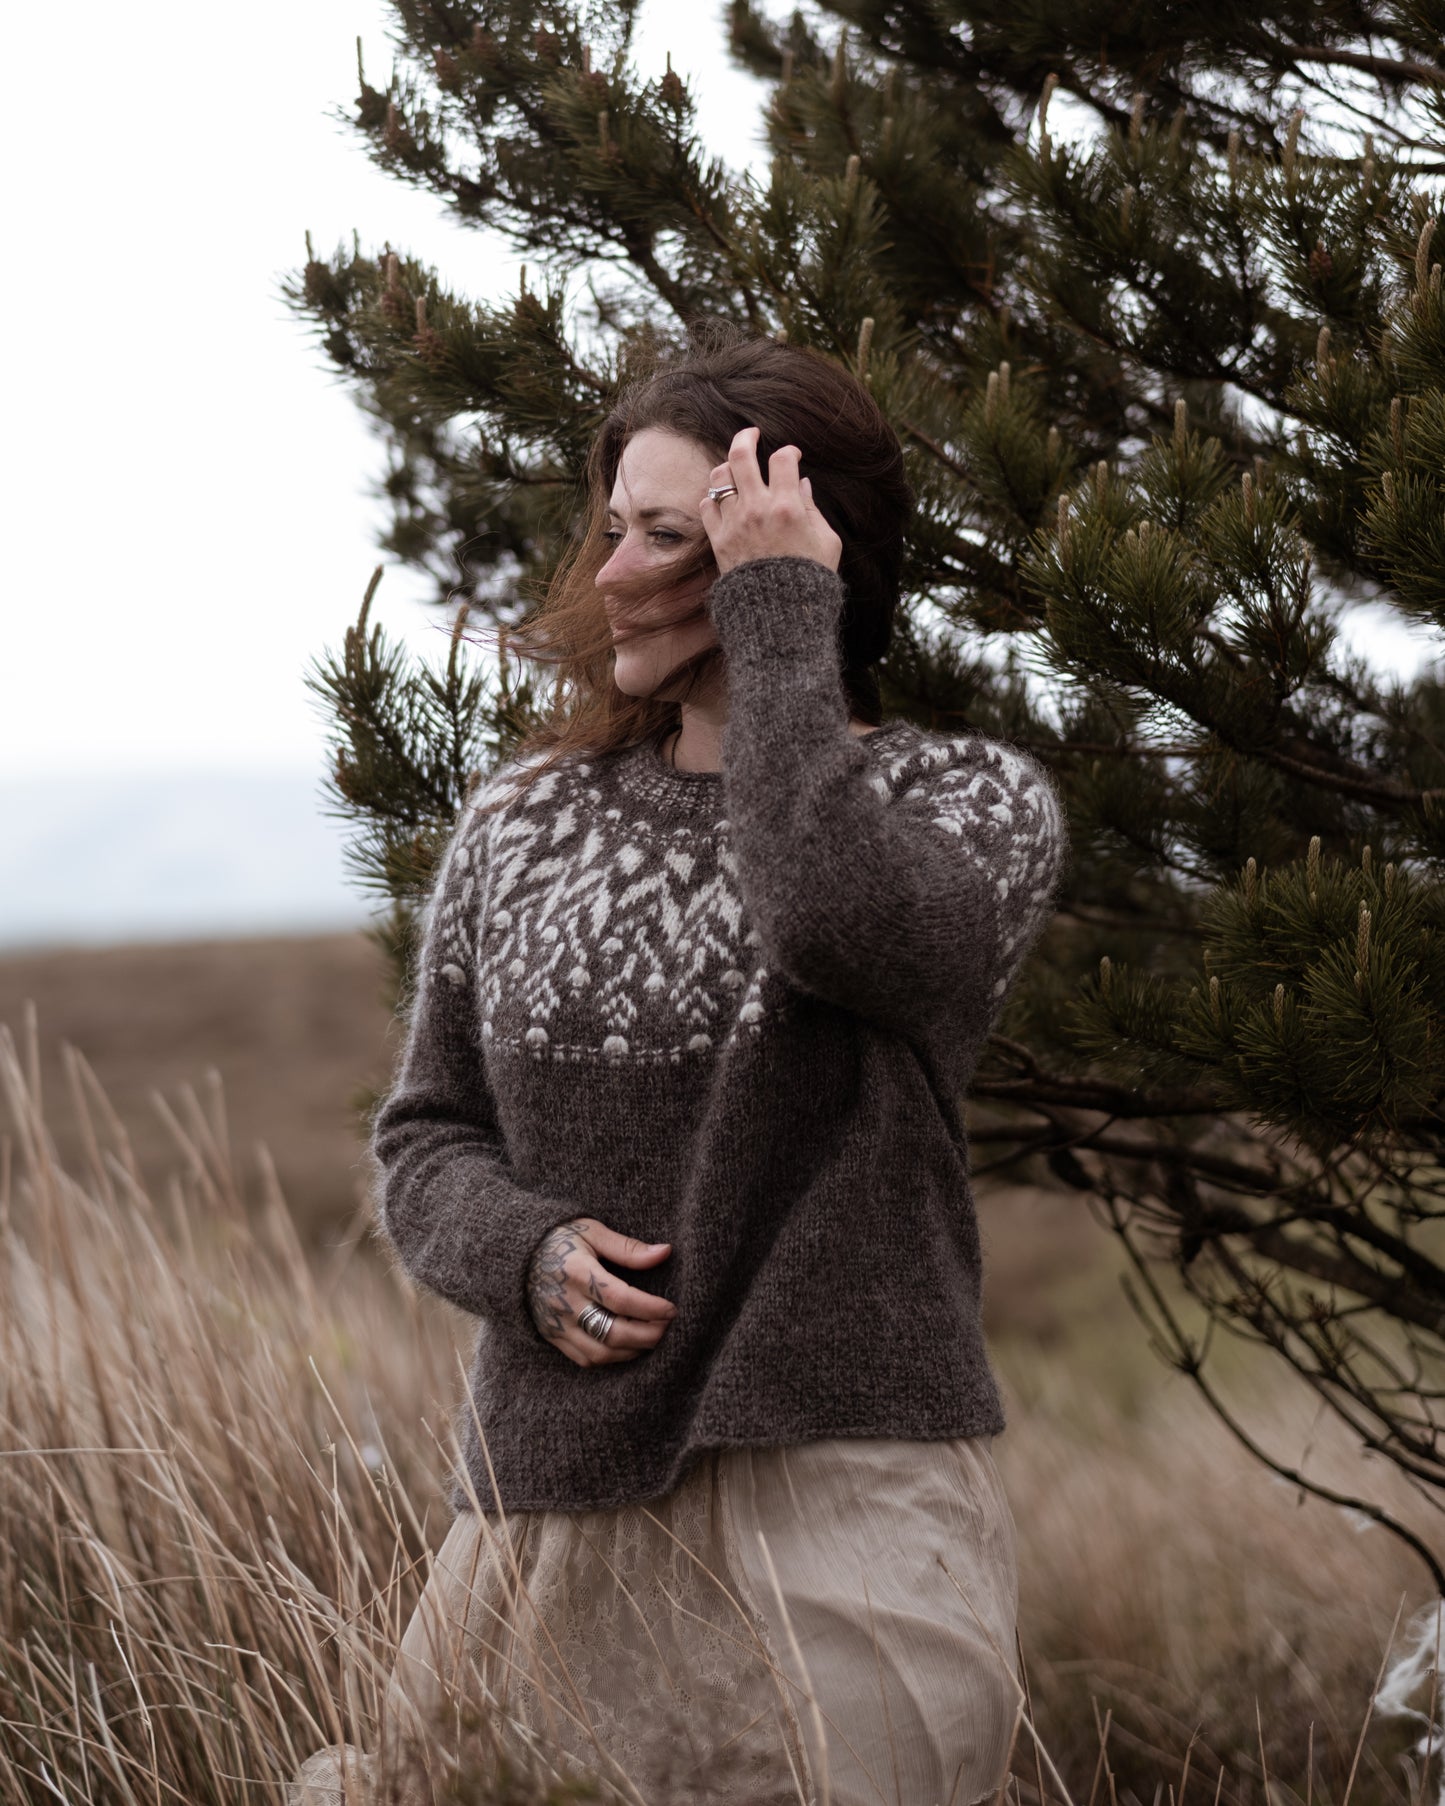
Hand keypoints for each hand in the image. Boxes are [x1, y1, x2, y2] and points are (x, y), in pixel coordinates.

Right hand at [525, 1217, 677, 1366]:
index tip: (672, 1309)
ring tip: (652, 1337)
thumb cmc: (560, 1238)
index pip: (619, 1298)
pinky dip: (612, 1357)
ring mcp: (556, 1324)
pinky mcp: (552, 1336)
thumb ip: (628, 1247)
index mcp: (575, 1271)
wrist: (516, 1254)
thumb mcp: (592, 1232)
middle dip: (648, 1335)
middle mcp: (564, 1302)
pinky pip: (586, 1358)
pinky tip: (628, 1345)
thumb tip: (665, 1252)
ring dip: (633, 1350)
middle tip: (668, 1327)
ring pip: (601, 1352)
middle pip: (612, 1332)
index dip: (650, 1308)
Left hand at [699, 425, 842, 576]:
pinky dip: (713, 497)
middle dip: (746, 437)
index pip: (783, 459)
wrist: (779, 614)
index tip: (792, 456)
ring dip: (728, 467)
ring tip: (736, 469)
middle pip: (741, 455)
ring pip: (719, 476)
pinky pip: (706, 505)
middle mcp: (757, 509)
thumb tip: (802, 484)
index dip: (789, 451)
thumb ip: (813, 509)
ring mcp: (734, 523)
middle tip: (752, 434)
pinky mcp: (718, 540)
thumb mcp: (827, 542)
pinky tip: (724, 499)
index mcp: (788, 507)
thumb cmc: (810, 579)